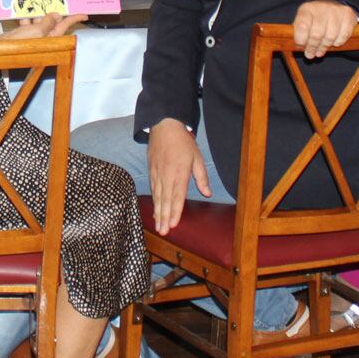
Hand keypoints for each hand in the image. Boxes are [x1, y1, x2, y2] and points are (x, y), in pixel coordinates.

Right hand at [0, 13, 86, 39]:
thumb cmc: (20, 45)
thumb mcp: (37, 31)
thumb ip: (47, 22)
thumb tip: (56, 15)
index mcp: (51, 38)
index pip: (65, 26)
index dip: (75, 19)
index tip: (85, 15)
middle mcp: (44, 37)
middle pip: (53, 22)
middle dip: (53, 10)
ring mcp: (33, 35)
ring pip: (39, 20)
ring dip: (37, 11)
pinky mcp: (22, 33)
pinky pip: (27, 22)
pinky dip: (25, 15)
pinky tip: (23, 7)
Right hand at [147, 118, 210, 235]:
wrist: (164, 126)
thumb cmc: (183, 142)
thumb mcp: (197, 157)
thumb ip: (202, 177)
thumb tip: (207, 193)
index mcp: (180, 172)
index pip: (177, 196)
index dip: (175, 211)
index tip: (173, 224)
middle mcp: (167, 175)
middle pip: (165, 200)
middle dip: (164, 217)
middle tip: (163, 232)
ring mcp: (157, 173)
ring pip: (157, 197)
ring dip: (158, 213)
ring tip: (158, 226)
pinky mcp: (151, 171)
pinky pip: (153, 190)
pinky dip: (154, 202)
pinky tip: (155, 211)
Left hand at [292, 0, 357, 58]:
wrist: (332, 4)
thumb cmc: (314, 17)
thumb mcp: (302, 20)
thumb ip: (299, 33)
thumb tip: (299, 48)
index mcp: (307, 9)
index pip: (302, 26)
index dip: (301, 39)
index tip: (301, 46)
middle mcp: (321, 7)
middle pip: (317, 34)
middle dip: (312, 47)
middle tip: (310, 54)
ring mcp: (336, 10)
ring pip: (330, 36)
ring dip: (324, 47)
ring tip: (320, 52)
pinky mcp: (348, 14)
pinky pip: (344, 35)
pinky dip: (338, 42)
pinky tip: (333, 43)